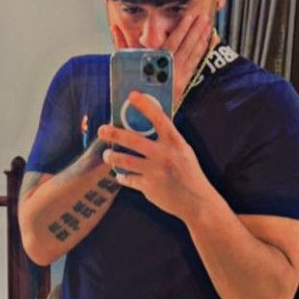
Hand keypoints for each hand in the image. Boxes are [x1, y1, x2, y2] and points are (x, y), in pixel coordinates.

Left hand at [97, 91, 211, 221]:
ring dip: (112, 156)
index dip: (145, 105)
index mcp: (176, 143)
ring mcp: (155, 172)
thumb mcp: (184, 152)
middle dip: (113, 133)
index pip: (159, 119)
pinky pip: (129, 179)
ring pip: (125, 160)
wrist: (197, 203)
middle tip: (102, 130)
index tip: (132, 96)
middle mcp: (164, 155)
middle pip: (133, 140)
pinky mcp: (149, 187)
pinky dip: (122, 177)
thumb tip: (147, 126)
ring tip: (107, 154)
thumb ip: (168, 140)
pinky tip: (120, 175)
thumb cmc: (190, 175)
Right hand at [109, 14, 215, 109]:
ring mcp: (179, 78)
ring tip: (206, 26)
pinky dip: (200, 53)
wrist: (142, 116)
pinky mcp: (183, 84)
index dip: (182, 29)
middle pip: (186, 47)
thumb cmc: (133, 89)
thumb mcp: (125, 67)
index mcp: (157, 65)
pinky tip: (205, 43)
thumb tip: (115, 28)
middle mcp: (170, 71)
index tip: (189, 17)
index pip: (173, 43)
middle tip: (202, 17)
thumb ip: (122, 46)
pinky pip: (194, 66)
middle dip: (195, 31)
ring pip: (192, 55)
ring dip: (200, 40)